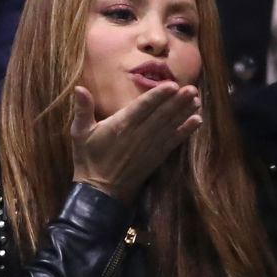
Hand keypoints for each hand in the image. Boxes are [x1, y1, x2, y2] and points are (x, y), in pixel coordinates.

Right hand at [70, 83, 201, 202]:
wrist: (100, 191)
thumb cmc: (89, 158)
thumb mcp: (80, 133)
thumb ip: (82, 109)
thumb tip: (79, 88)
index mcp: (120, 125)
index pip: (142, 107)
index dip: (158, 96)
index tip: (172, 85)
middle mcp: (138, 135)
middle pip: (161, 115)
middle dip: (178, 101)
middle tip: (193, 88)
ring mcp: (149, 147)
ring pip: (170, 126)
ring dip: (184, 113)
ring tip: (198, 100)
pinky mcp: (156, 157)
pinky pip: (173, 142)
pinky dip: (186, 131)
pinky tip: (197, 121)